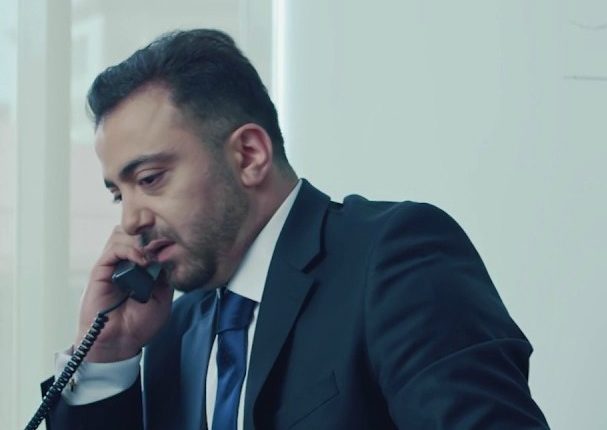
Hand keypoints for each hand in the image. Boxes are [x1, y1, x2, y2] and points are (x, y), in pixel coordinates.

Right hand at [75, 226, 173, 361]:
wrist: (120, 342)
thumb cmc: (140, 324)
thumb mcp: (164, 296)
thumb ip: (165, 274)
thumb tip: (169, 254)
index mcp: (141, 267)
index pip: (148, 238)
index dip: (161, 237)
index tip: (176, 243)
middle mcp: (125, 262)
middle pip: (135, 231)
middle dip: (151, 234)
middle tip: (165, 245)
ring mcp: (113, 265)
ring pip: (123, 234)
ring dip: (141, 240)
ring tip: (153, 255)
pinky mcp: (101, 270)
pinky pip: (114, 248)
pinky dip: (130, 249)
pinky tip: (142, 260)